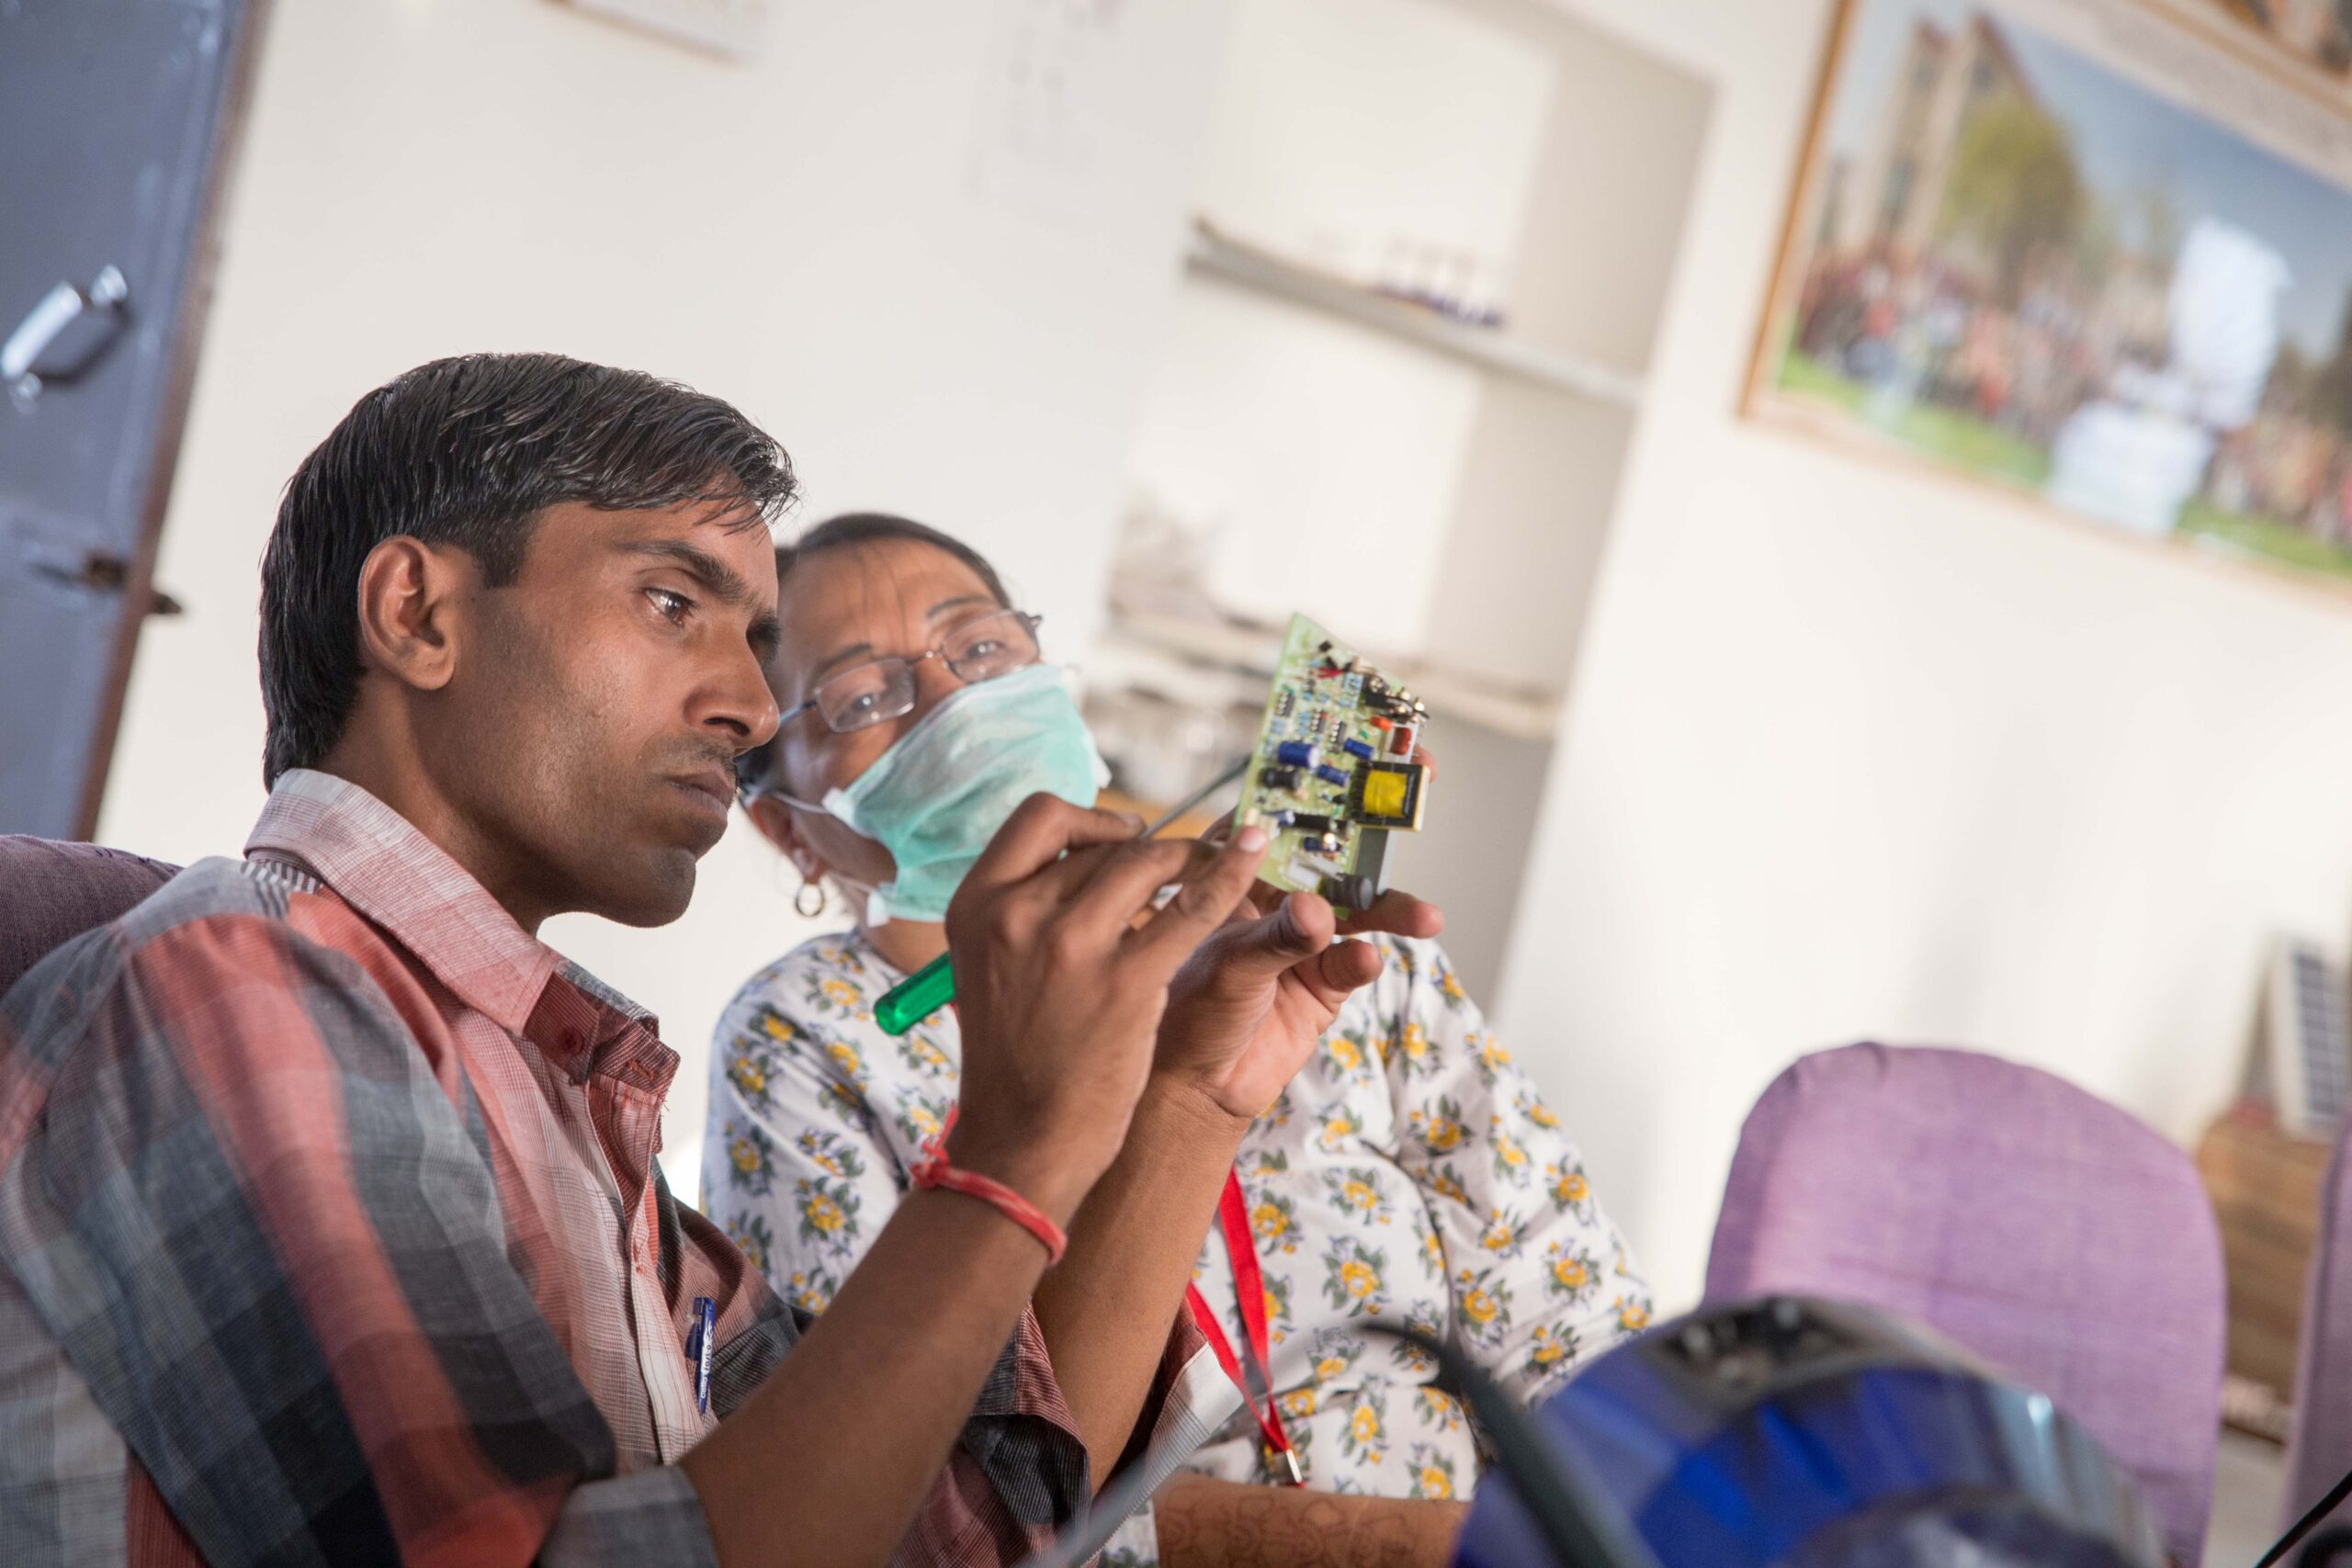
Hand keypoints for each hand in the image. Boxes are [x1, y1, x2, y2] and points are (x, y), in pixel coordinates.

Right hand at [941, 793, 1270, 1223]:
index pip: (1039, 818)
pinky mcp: (1126, 980)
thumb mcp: (992, 966)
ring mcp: (1069, 944)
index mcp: (976, 904)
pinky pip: (1192, 907)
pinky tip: (1253, 858)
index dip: (1090, 818)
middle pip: (1103, 845)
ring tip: (1222, 865)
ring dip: (1192, 858)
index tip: (1122, 836)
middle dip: (1151, 850)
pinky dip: (1230, 875)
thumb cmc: (1017, 1057)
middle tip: (1182, 866)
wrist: (1024, 1139)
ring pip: (1149, 862)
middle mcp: (1016, 914)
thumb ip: (1026, 912)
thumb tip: (1084, 864)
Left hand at [1154, 748, 1444, 1121]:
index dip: (1319, 778)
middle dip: (1375, 826)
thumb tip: (1318, 912)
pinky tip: (1367, 960)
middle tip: (1421, 792)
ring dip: (1391, 907)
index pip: (1279, 812)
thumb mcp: (1223, 967)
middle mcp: (1271, 898)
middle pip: (1332, 850)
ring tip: (1424, 917)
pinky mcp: (1324, 982)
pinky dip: (1364, 958)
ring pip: (1357, 906)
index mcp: (1232, 874)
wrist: (1190, 1091)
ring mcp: (1303, 938)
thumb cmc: (1181, 1014)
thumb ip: (1274, 938)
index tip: (1364, 751)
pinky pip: (1354, 959)